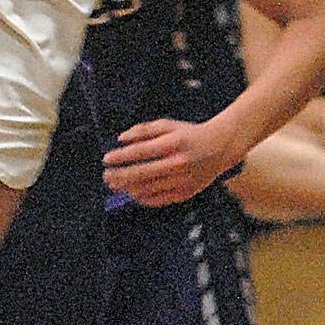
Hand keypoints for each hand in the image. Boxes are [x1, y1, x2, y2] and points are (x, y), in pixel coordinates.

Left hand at [103, 117, 232, 204]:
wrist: (219, 148)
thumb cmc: (189, 135)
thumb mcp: (168, 125)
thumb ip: (143, 130)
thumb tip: (121, 138)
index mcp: (173, 143)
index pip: (141, 151)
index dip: (121, 156)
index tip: (106, 159)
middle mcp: (178, 163)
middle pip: (142, 173)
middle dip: (120, 175)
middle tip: (106, 176)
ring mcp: (182, 180)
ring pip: (149, 188)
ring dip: (128, 188)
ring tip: (115, 186)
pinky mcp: (185, 193)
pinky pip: (160, 199)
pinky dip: (144, 198)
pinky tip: (133, 194)